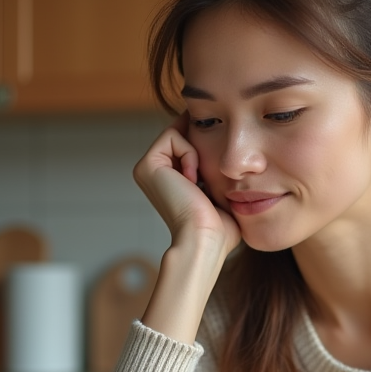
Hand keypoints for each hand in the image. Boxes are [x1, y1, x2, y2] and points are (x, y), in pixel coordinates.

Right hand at [132, 112, 240, 255]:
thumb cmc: (218, 225)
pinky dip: (190, 154)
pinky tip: (193, 179)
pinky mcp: (146, 165)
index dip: (206, 141)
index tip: (221, 152)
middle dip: (202, 143)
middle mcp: (154, 172)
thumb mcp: (220, 191)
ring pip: (178, 132)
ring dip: (196, 153)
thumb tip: (224, 145)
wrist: (205, 239)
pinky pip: (173, 136)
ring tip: (199, 181)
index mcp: (167, 179)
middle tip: (210, 171)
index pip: (189, 142)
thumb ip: (215, 169)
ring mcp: (147, 168)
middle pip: (183, 134)